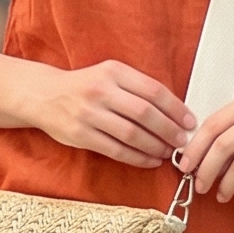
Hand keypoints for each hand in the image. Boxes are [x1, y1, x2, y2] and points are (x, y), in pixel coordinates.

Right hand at [31, 59, 194, 168]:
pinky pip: (116, 150)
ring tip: (168, 152)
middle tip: (182, 141)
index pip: (153, 91)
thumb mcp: (110, 75)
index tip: (189, 121)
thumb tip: (175, 111)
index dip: (176, 108)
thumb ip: (137, 88)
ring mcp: (89, 114)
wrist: (44, 95)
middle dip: (169, 130)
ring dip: (155, 146)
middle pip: (145, 114)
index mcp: (113, 71)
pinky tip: (150, 160)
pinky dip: (137, 158)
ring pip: (132, 134)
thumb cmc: (84, 86)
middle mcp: (101, 91)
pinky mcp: (81, 135)